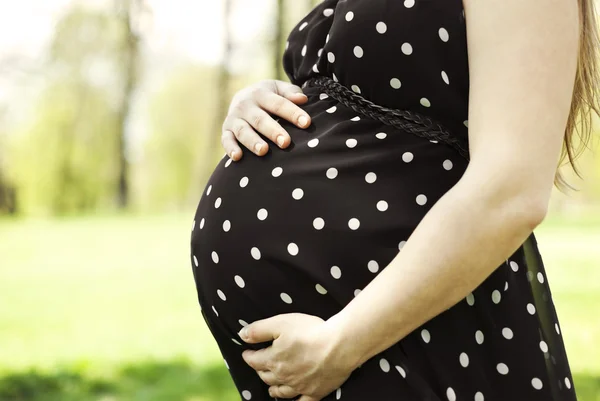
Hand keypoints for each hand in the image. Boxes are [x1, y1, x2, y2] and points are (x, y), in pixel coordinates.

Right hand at [222, 79, 311, 160]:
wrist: (242, 98)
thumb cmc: (268, 97)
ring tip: (264, 151)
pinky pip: (226, 140)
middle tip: (286, 142)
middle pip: (260, 119)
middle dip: (273, 131)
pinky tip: (238, 157)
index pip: (278, 104)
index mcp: (261, 93)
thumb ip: (291, 93)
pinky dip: (230, 148)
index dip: (293, 113)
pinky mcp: (226, 130)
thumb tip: (302, 99)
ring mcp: (234, 118)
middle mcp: (245, 105)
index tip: (306, 123)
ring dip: (253, 141)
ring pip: (243, 131)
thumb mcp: (278, 90)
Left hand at [238, 313, 355, 399]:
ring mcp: (299, 387)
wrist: (339, 346)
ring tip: (271, 386)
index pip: (254, 361)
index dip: (248, 356)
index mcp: (273, 359)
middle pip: (266, 377)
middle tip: (260, 366)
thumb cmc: (310, 331)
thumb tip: (242, 335)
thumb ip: (259, 330)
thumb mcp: (280, 323)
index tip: (246, 353)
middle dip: (260, 370)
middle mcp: (283, 376)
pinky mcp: (315, 392)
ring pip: (280, 392)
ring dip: (273, 388)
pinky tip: (293, 400)